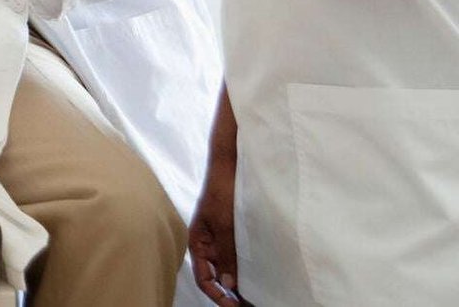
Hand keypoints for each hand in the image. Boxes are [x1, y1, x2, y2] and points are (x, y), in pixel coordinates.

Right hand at [189, 155, 242, 303]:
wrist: (232, 165)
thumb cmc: (223, 190)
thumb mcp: (224, 224)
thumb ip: (226, 254)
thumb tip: (228, 285)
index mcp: (199, 242)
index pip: (204, 278)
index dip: (217, 296)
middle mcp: (209, 243)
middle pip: (216, 276)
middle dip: (229, 293)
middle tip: (249, 305)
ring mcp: (223, 238)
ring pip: (228, 267)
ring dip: (239, 282)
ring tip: (256, 295)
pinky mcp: (235, 232)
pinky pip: (238, 255)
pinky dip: (246, 268)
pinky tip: (259, 274)